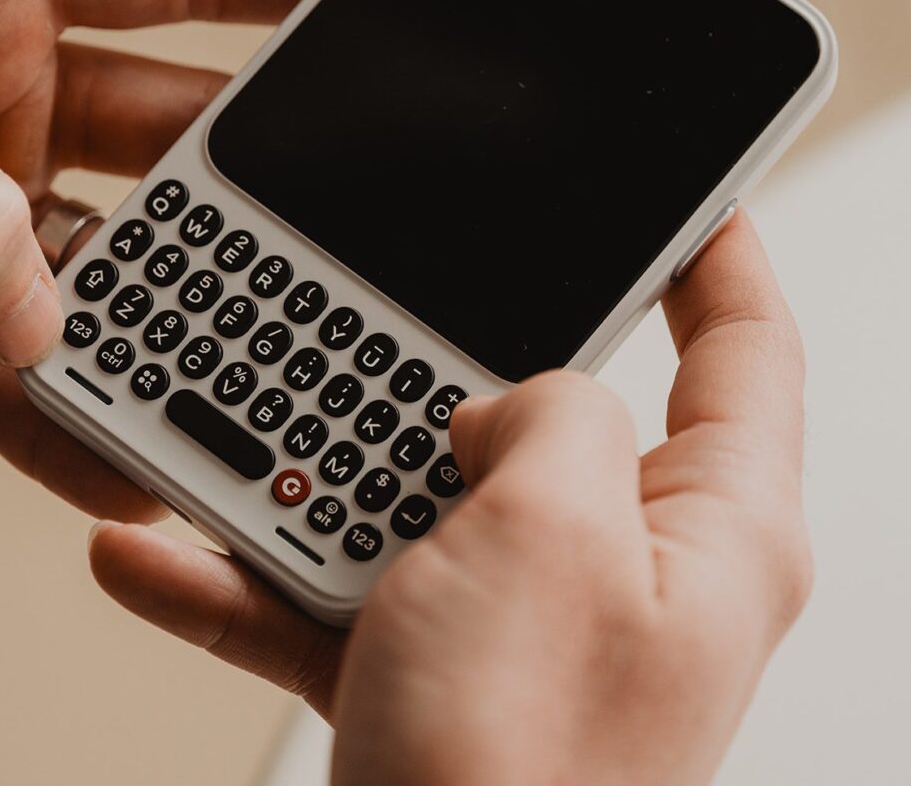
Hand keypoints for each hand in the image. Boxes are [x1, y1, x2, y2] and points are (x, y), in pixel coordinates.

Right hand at [88, 213, 811, 783]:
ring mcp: (534, 634)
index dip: (717, 250)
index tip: (679, 184)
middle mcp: (633, 578)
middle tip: (379, 311)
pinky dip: (255, 581)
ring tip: (227, 443)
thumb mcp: (551, 530)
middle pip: (552, 416)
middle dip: (445, 366)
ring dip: (316, 478)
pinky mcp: (444, 687)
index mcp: (715, 531)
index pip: (747, 349)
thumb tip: (508, 402)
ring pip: (422, 504)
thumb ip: (550, 413)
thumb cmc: (523, 774)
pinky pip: (344, 598)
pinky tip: (163, 556)